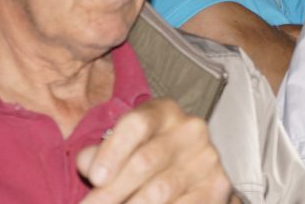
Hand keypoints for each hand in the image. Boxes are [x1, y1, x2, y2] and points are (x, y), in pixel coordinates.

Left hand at [77, 98, 232, 203]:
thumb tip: (87, 164)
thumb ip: (100, 152)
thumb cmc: (148, 155)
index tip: (95, 178)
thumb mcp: (124, 146)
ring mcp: (206, 158)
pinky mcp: (217, 186)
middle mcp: (190, 130)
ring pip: (160, 191)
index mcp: (163, 112)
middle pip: (145, 162)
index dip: (112, 152)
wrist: (192, 173)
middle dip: (111, 192)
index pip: (136, 124)